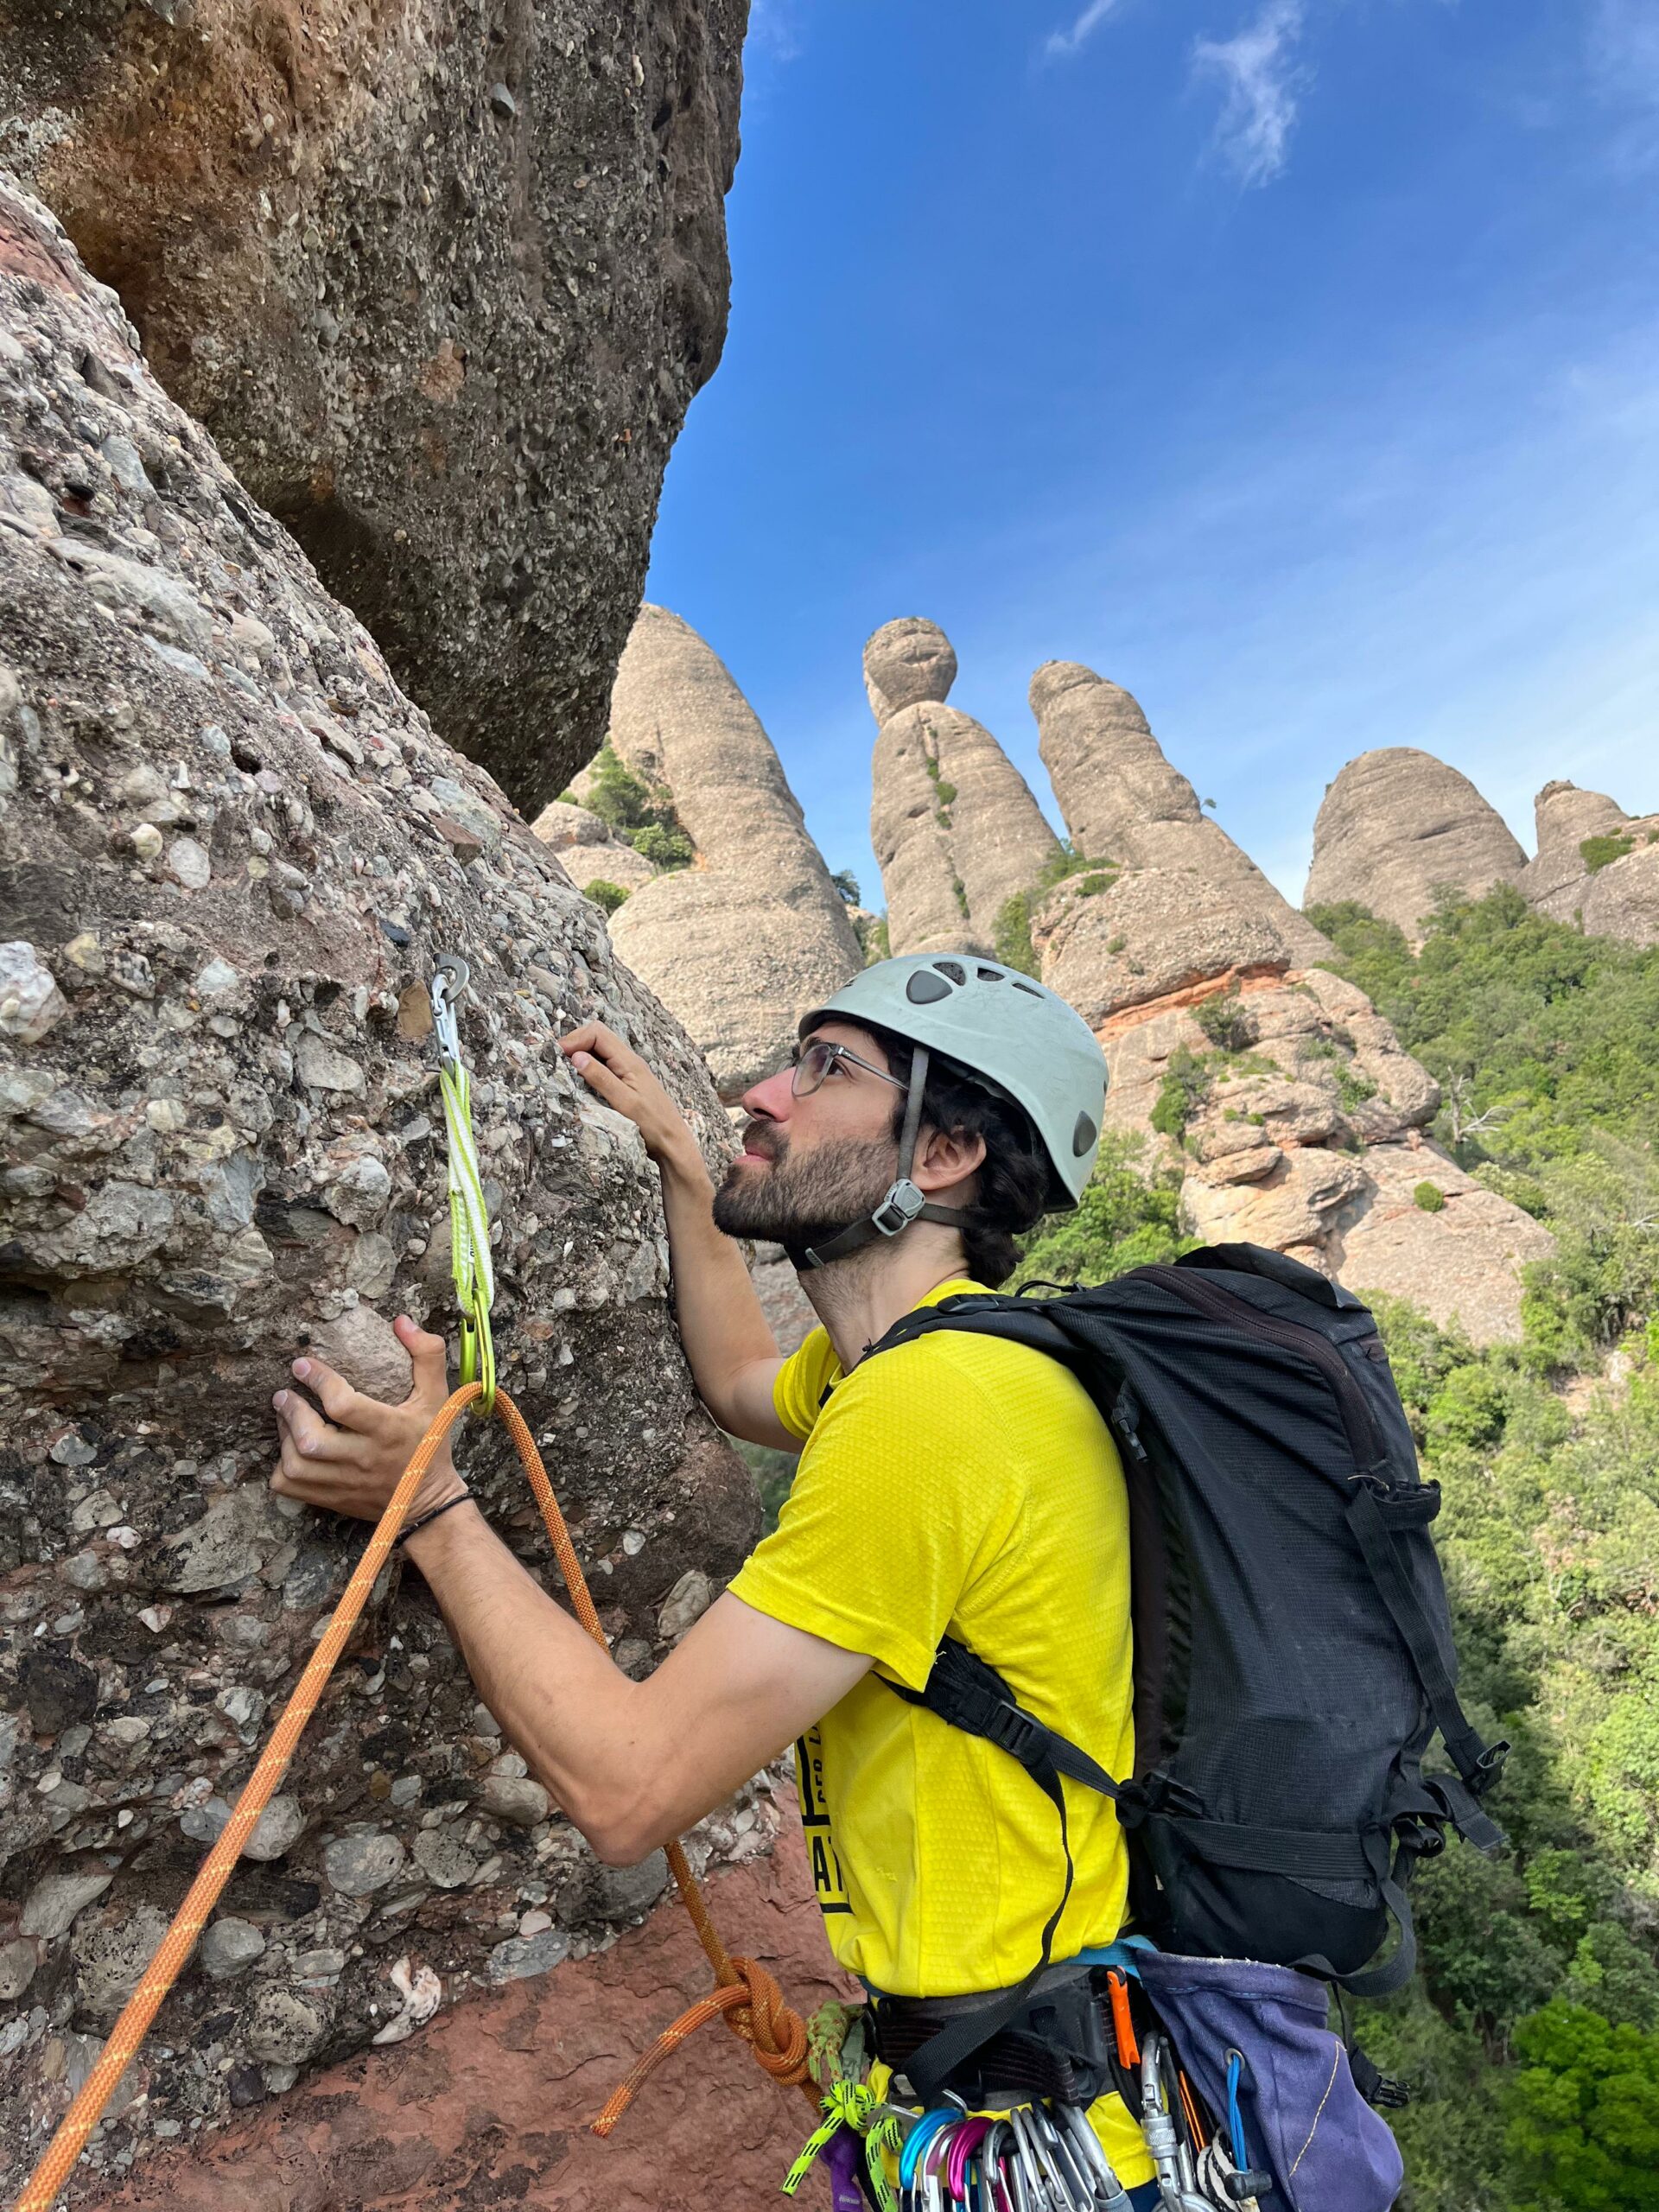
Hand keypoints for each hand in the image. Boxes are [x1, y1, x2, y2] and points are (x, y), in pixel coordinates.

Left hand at [271, 1315, 463, 1525]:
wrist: (427, 1501)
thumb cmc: (430, 1444)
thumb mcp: (438, 1397)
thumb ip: (426, 1355)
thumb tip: (401, 1321)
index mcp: (388, 1429)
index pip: (343, 1405)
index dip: (318, 1381)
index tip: (302, 1363)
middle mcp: (364, 1459)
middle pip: (311, 1439)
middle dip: (291, 1412)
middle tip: (283, 1394)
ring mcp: (345, 1483)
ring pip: (296, 1465)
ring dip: (283, 1437)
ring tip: (284, 1416)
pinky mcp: (332, 1499)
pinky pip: (291, 1487)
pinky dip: (282, 1467)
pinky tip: (290, 1448)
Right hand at [560, 1020, 696, 1164]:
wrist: (673, 1142)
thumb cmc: (652, 1125)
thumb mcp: (623, 1103)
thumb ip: (601, 1078)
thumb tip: (577, 1057)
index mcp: (629, 1061)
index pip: (597, 1033)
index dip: (575, 1039)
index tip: (557, 1055)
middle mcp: (629, 1061)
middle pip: (597, 1037)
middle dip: (575, 1044)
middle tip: (557, 1061)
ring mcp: (628, 1070)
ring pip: (599, 1051)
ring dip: (581, 1055)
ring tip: (565, 1070)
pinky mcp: (627, 1082)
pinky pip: (604, 1065)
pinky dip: (589, 1067)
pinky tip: (581, 1080)